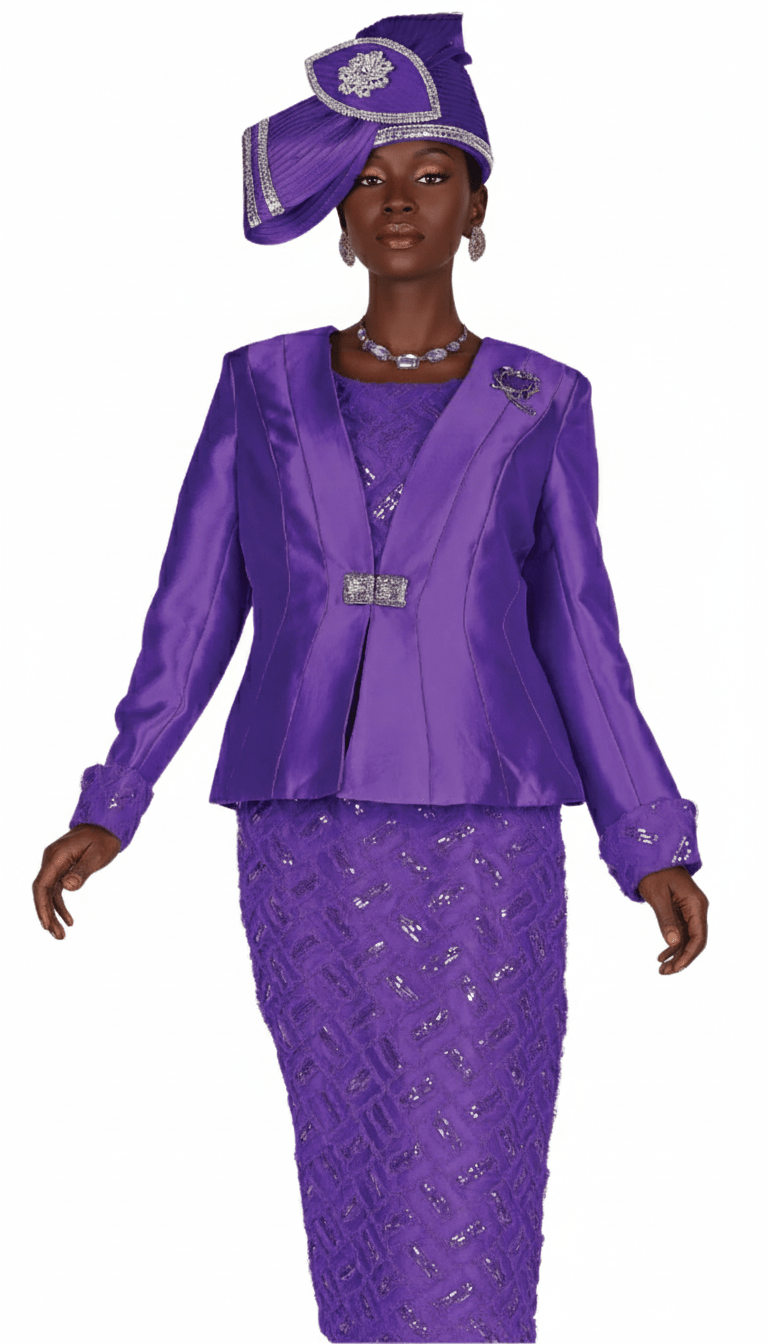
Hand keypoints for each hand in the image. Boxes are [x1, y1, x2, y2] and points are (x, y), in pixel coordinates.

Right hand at [33, 823, 120, 939]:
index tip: (46, 925)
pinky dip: (60, 905)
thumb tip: (68, 887)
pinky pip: (57, 890)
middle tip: (57, 936)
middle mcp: (51, 860)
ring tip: (61, 934)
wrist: (106, 823)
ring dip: (53, 914)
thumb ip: (82, 871)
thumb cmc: (103, 838)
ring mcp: (56, 864)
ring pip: (48, 894)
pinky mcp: (62, 868)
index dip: (42, 906)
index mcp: (56, 857)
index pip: (42, 885)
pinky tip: (69, 920)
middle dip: (47, 915)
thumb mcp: (97, 854)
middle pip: (42, 892)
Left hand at [636, 866, 708, 974]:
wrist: (651, 856)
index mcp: (695, 904)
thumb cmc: (654, 872)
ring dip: (677, 955)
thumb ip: (666, 919)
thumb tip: (673, 943)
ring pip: (688, 939)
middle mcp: (697, 908)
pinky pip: (681, 932)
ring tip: (662, 969)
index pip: (698, 936)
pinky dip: (673, 945)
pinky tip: (662, 956)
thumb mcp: (657, 896)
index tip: (676, 968)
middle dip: (682, 959)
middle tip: (665, 972)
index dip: (689, 955)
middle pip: (695, 941)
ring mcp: (690, 910)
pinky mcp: (682, 911)